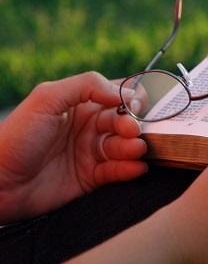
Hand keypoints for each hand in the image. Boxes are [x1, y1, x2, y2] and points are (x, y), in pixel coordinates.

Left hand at [0, 72, 147, 222]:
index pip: (117, 95)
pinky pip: (118, 171)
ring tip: (135, 149)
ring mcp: (90, 152)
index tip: (134, 105)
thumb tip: (124, 92)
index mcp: (79, 104)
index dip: (131, 98)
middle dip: (133, 124)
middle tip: (132, 130)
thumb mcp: (46, 98)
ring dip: (135, 146)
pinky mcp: (92, 178)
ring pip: (125, 146)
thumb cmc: (15, 137)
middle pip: (125, 120)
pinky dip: (130, 169)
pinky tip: (135, 167)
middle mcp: (88, 126)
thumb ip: (86, 85)